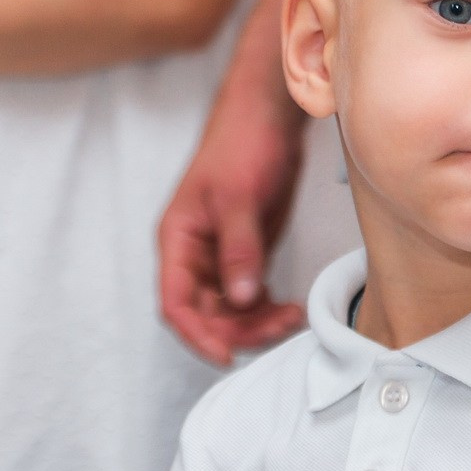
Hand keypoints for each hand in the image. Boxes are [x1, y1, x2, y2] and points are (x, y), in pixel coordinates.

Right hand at [158, 93, 308, 365]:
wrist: (268, 115)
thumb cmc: (242, 144)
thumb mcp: (239, 198)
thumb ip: (239, 250)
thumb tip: (242, 299)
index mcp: (178, 241)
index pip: (176, 303)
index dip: (197, 335)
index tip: (225, 355)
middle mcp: (194, 255)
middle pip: (206, 314)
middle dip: (240, 330)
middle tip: (280, 327)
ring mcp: (221, 257)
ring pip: (232, 310)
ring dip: (258, 323)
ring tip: (294, 316)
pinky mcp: (247, 253)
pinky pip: (251, 296)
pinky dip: (268, 309)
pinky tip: (292, 308)